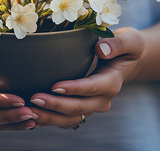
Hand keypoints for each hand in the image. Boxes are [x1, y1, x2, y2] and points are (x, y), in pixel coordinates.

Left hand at [29, 27, 143, 128]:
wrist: (124, 61)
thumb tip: (101, 49)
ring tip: (29, 111)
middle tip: (34, 99)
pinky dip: (47, 119)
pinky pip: (63, 119)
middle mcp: (102, 99)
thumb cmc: (126, 46)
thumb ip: (119, 43)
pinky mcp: (79, 108)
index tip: (56, 86)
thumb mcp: (130, 40)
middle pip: (79, 107)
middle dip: (56, 105)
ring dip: (49, 117)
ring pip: (69, 119)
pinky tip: (29, 116)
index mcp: (112, 82)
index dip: (75, 89)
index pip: (93, 88)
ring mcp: (90, 106)